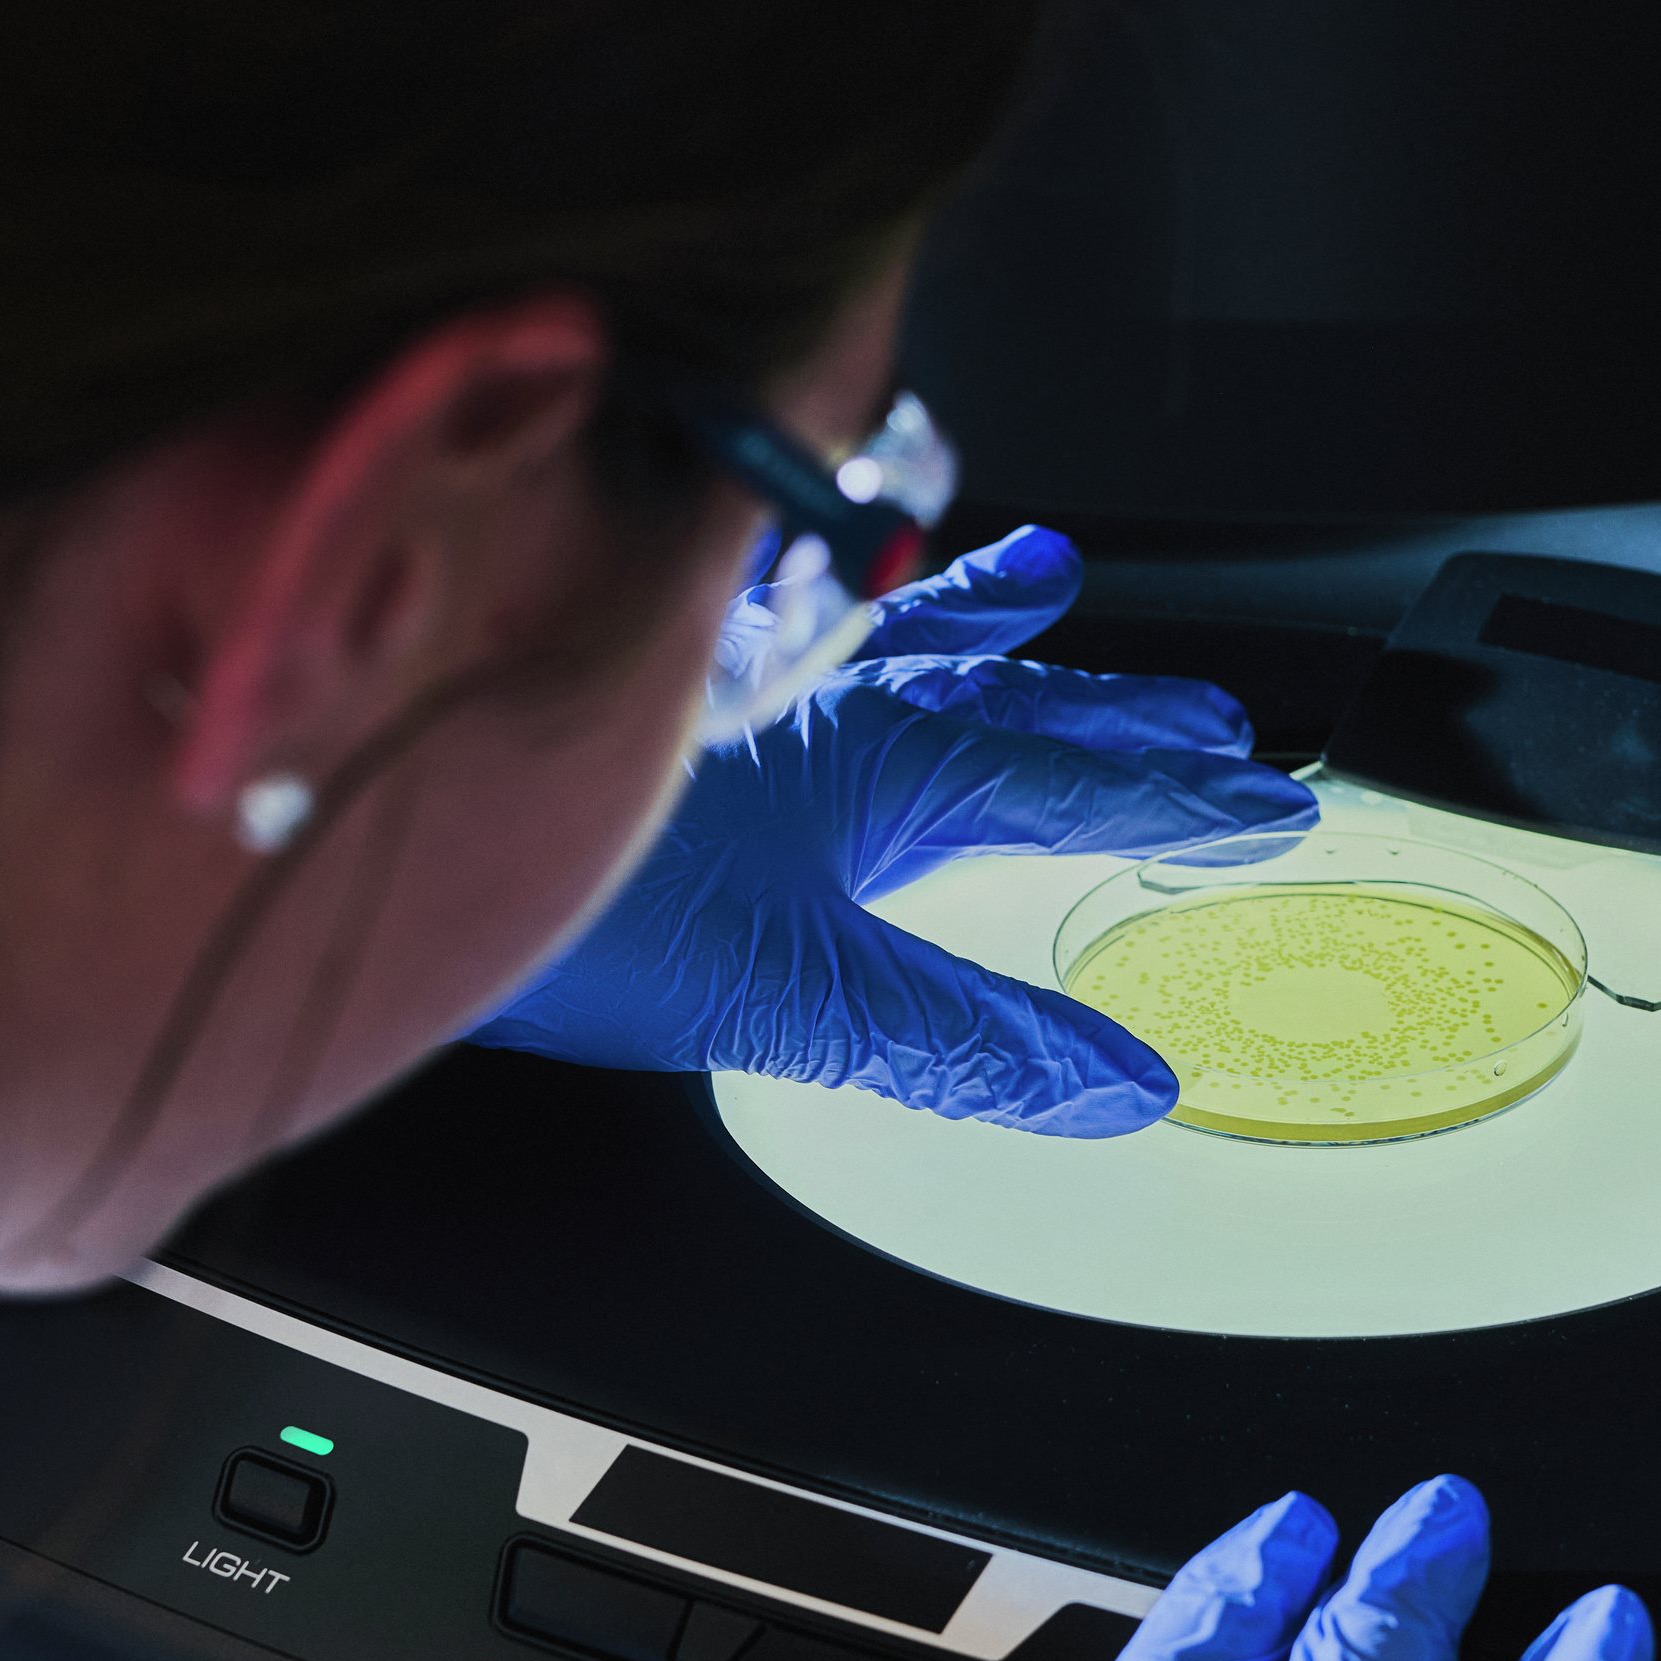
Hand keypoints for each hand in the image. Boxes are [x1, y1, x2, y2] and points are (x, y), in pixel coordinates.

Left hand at [469, 526, 1313, 1133]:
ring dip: (980, 615)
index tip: (1260, 799)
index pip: (1071, 779)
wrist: (400, 818)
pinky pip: (780, 612)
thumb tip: (1114, 1084)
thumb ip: (966, 1040)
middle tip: (1208, 717)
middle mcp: (821, 695)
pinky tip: (805, 586)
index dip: (1175, 795)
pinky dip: (827, 597)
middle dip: (1116, 712)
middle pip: (1008, 696)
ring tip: (1042, 576)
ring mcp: (736, 676)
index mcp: (884, 762)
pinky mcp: (650, 683)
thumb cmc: (581, 896)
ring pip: (898, 629)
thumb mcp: (807, 996)